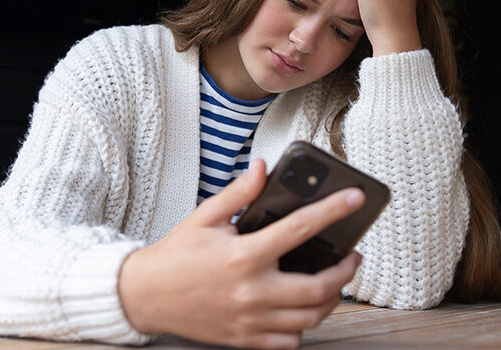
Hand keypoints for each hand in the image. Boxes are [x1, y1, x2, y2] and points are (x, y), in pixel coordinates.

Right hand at [118, 159, 364, 349]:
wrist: (145, 296)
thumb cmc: (177, 254)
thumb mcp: (206, 216)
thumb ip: (239, 192)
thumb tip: (263, 167)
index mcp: (243, 255)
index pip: (300, 229)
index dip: (333, 211)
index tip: (355, 199)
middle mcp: (251, 291)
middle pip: (318, 288)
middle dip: (345, 270)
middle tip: (351, 256)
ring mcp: (250, 320)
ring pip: (310, 319)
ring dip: (331, 300)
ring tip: (333, 282)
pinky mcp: (245, 339)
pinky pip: (290, 342)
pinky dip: (304, 327)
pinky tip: (303, 310)